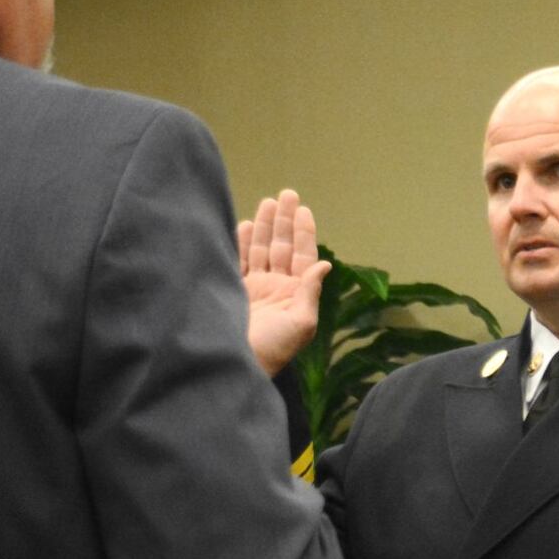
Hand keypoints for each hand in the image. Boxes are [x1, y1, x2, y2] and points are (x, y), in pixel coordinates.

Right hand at [238, 189, 331, 377]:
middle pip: (282, 247)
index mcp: (296, 295)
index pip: (303, 257)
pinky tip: (246, 223)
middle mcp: (277, 289)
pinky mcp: (233, 290)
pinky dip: (242, 242)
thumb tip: (325, 264)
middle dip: (284, 221)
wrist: (237, 364)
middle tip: (287, 193)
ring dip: (265, 226)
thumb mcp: (300, 324)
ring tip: (268, 201)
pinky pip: (239, 259)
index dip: (304, 232)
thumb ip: (310, 293)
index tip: (303, 209)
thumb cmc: (273, 350)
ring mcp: (255, 289)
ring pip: (261, 249)